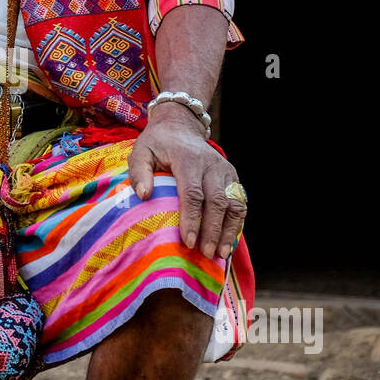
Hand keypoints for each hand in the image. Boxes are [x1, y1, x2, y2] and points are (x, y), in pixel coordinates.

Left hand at [128, 103, 245, 259]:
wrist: (180, 125)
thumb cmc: (157, 143)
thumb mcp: (141, 151)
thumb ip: (139, 172)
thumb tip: (144, 195)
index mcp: (189, 159)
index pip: (193, 193)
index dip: (191, 219)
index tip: (188, 241)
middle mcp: (212, 165)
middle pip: (217, 201)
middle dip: (212, 230)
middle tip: (205, 254)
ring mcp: (226, 171)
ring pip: (234, 203)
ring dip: (228, 230)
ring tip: (220, 254)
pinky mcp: (233, 177)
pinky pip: (240, 202)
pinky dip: (236, 223)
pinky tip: (228, 242)